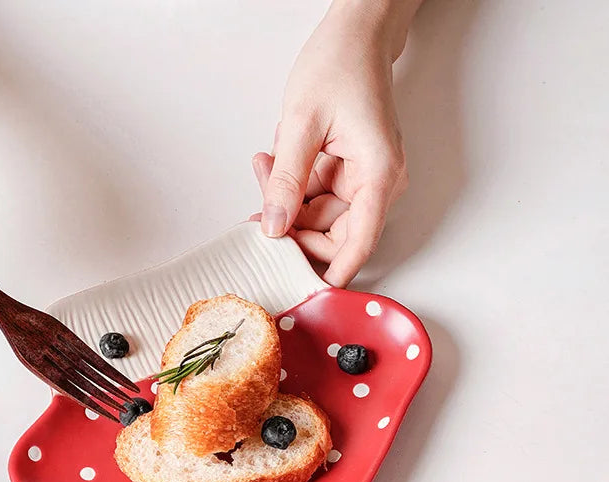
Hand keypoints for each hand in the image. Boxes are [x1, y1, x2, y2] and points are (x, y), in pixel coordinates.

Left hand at [254, 0, 416, 287]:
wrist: (357, 33)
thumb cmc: (342, 63)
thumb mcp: (302, 123)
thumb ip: (287, 180)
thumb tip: (273, 227)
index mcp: (378, 174)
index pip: (357, 243)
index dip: (330, 273)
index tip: (303, 292)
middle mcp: (378, 184)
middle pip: (334, 236)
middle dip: (293, 229)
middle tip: (258, 212)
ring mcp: (364, 180)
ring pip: (320, 218)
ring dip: (286, 203)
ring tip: (265, 166)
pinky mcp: (349, 174)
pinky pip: (317, 198)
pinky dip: (292, 189)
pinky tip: (273, 164)